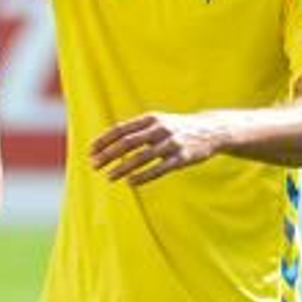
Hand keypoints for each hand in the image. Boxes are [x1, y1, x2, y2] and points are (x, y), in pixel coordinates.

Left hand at [89, 112, 225, 185]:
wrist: (211, 130)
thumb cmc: (177, 128)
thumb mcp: (158, 122)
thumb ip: (137, 130)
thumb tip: (109, 142)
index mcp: (151, 119)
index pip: (121, 129)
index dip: (104, 140)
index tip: (90, 151)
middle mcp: (159, 129)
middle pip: (128, 142)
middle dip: (108, 155)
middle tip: (94, 165)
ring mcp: (171, 143)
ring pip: (142, 157)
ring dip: (123, 168)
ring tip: (109, 177)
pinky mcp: (182, 158)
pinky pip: (159, 168)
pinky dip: (144, 176)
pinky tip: (131, 183)